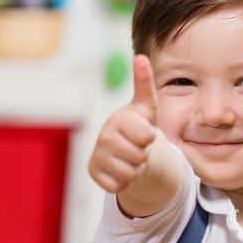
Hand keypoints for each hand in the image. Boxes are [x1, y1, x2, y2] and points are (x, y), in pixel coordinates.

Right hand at [88, 55, 159, 192]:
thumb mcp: (147, 107)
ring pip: (130, 173)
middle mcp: (104, 135)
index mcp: (119, 118)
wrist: (129, 149)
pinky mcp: (93, 172)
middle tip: (139, 146)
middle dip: (144, 154)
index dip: (149, 137)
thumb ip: (145, 84)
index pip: (145, 135)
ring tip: (131, 156)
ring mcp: (97, 154)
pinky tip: (120, 168)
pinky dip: (124, 181)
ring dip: (136, 168)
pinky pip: (117, 185)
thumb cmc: (139, 125)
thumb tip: (140, 57)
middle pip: (138, 156)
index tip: (144, 131)